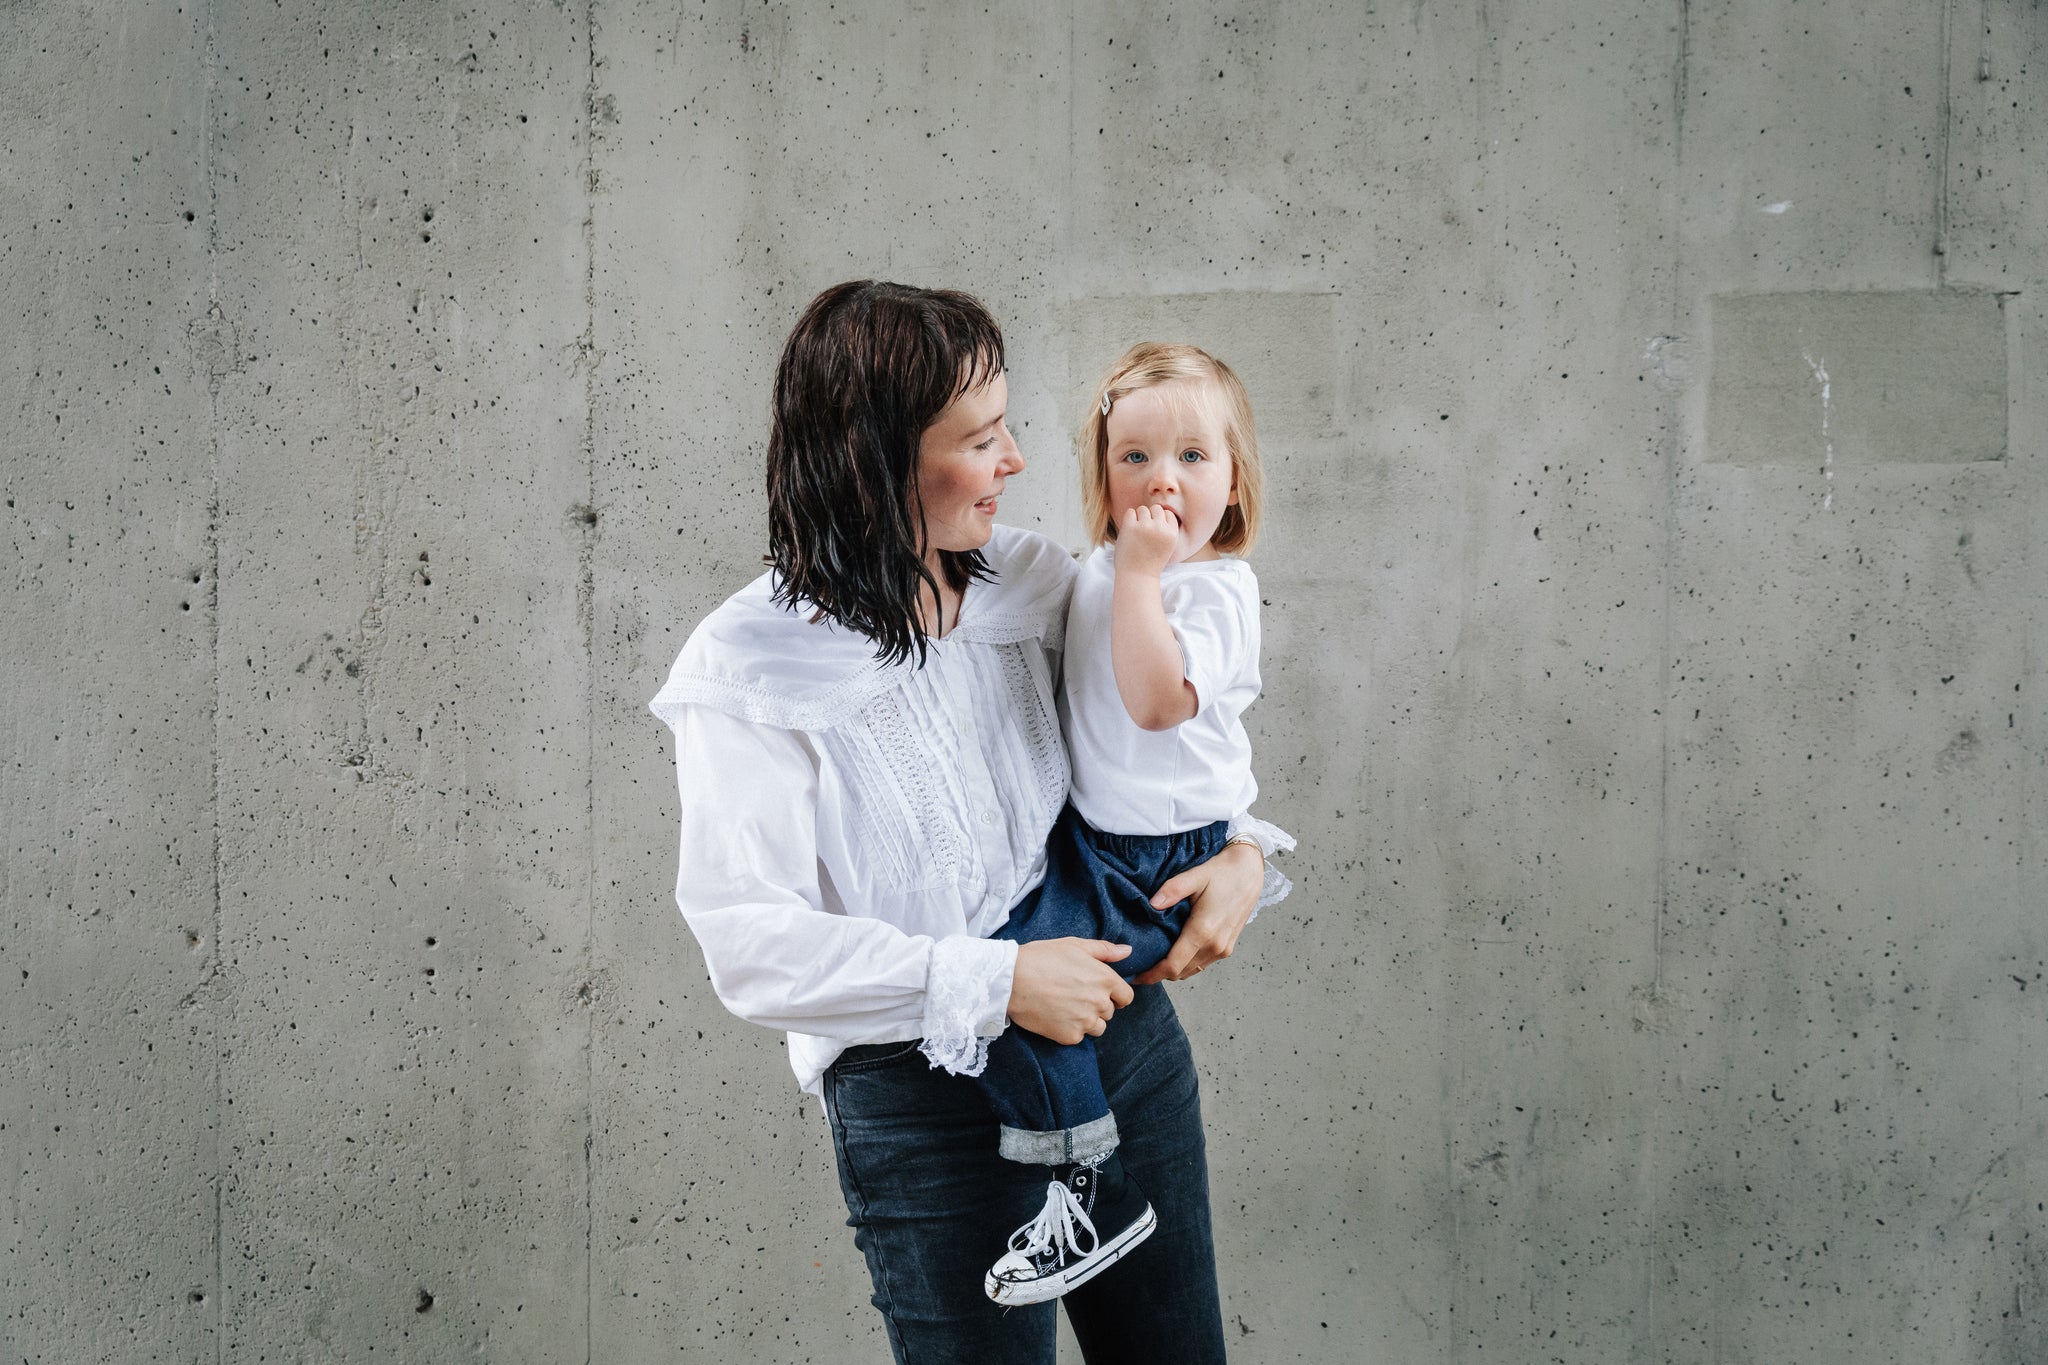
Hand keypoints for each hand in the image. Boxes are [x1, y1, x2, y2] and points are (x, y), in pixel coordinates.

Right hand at [1008, 938, 1134, 1044]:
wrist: (1011, 980)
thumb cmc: (1042, 958)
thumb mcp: (1075, 945)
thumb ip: (1105, 950)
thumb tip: (1127, 951)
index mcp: (1105, 979)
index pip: (1126, 997)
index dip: (1115, 995)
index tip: (1100, 992)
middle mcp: (1099, 1002)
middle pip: (1109, 1012)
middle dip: (1097, 1005)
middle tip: (1074, 995)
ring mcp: (1085, 1021)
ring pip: (1097, 1027)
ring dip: (1087, 1020)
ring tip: (1065, 1007)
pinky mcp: (1069, 1036)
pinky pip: (1078, 1037)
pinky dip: (1069, 1029)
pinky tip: (1055, 1016)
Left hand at [1116, 504, 1179, 576]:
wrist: (1137, 577)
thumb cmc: (1150, 563)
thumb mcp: (1166, 547)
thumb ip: (1165, 530)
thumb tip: (1157, 509)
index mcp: (1172, 534)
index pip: (1168, 514)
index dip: (1160, 521)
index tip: (1154, 532)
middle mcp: (1161, 528)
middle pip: (1156, 508)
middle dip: (1150, 517)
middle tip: (1144, 532)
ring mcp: (1145, 527)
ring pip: (1143, 509)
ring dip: (1138, 518)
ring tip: (1136, 533)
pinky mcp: (1130, 527)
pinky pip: (1130, 512)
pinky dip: (1129, 519)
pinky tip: (1129, 531)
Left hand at [1132, 842, 1262, 983]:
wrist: (1249, 872)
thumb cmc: (1222, 872)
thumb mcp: (1195, 875)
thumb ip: (1173, 889)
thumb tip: (1152, 904)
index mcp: (1203, 931)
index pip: (1173, 965)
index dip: (1152, 974)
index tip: (1136, 976)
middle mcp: (1214, 946)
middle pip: (1180, 973)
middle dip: (1158, 974)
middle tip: (1140, 966)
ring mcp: (1223, 949)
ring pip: (1191, 971)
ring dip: (1173, 970)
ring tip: (1155, 960)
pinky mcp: (1227, 947)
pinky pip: (1202, 964)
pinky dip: (1187, 964)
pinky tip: (1175, 952)